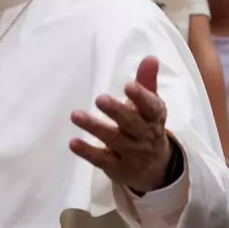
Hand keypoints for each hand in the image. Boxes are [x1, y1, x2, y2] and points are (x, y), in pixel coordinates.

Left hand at [70, 56, 173, 193]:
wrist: (156, 170)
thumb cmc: (147, 128)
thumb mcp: (150, 107)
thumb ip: (147, 83)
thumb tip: (150, 57)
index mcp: (154, 118)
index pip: (152, 108)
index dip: (142, 98)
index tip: (129, 86)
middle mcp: (145, 136)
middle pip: (131, 123)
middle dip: (116, 111)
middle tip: (100, 99)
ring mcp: (131, 154)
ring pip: (113, 139)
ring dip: (94, 127)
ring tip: (75, 115)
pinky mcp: (117, 168)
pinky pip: (102, 160)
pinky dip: (88, 152)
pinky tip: (73, 143)